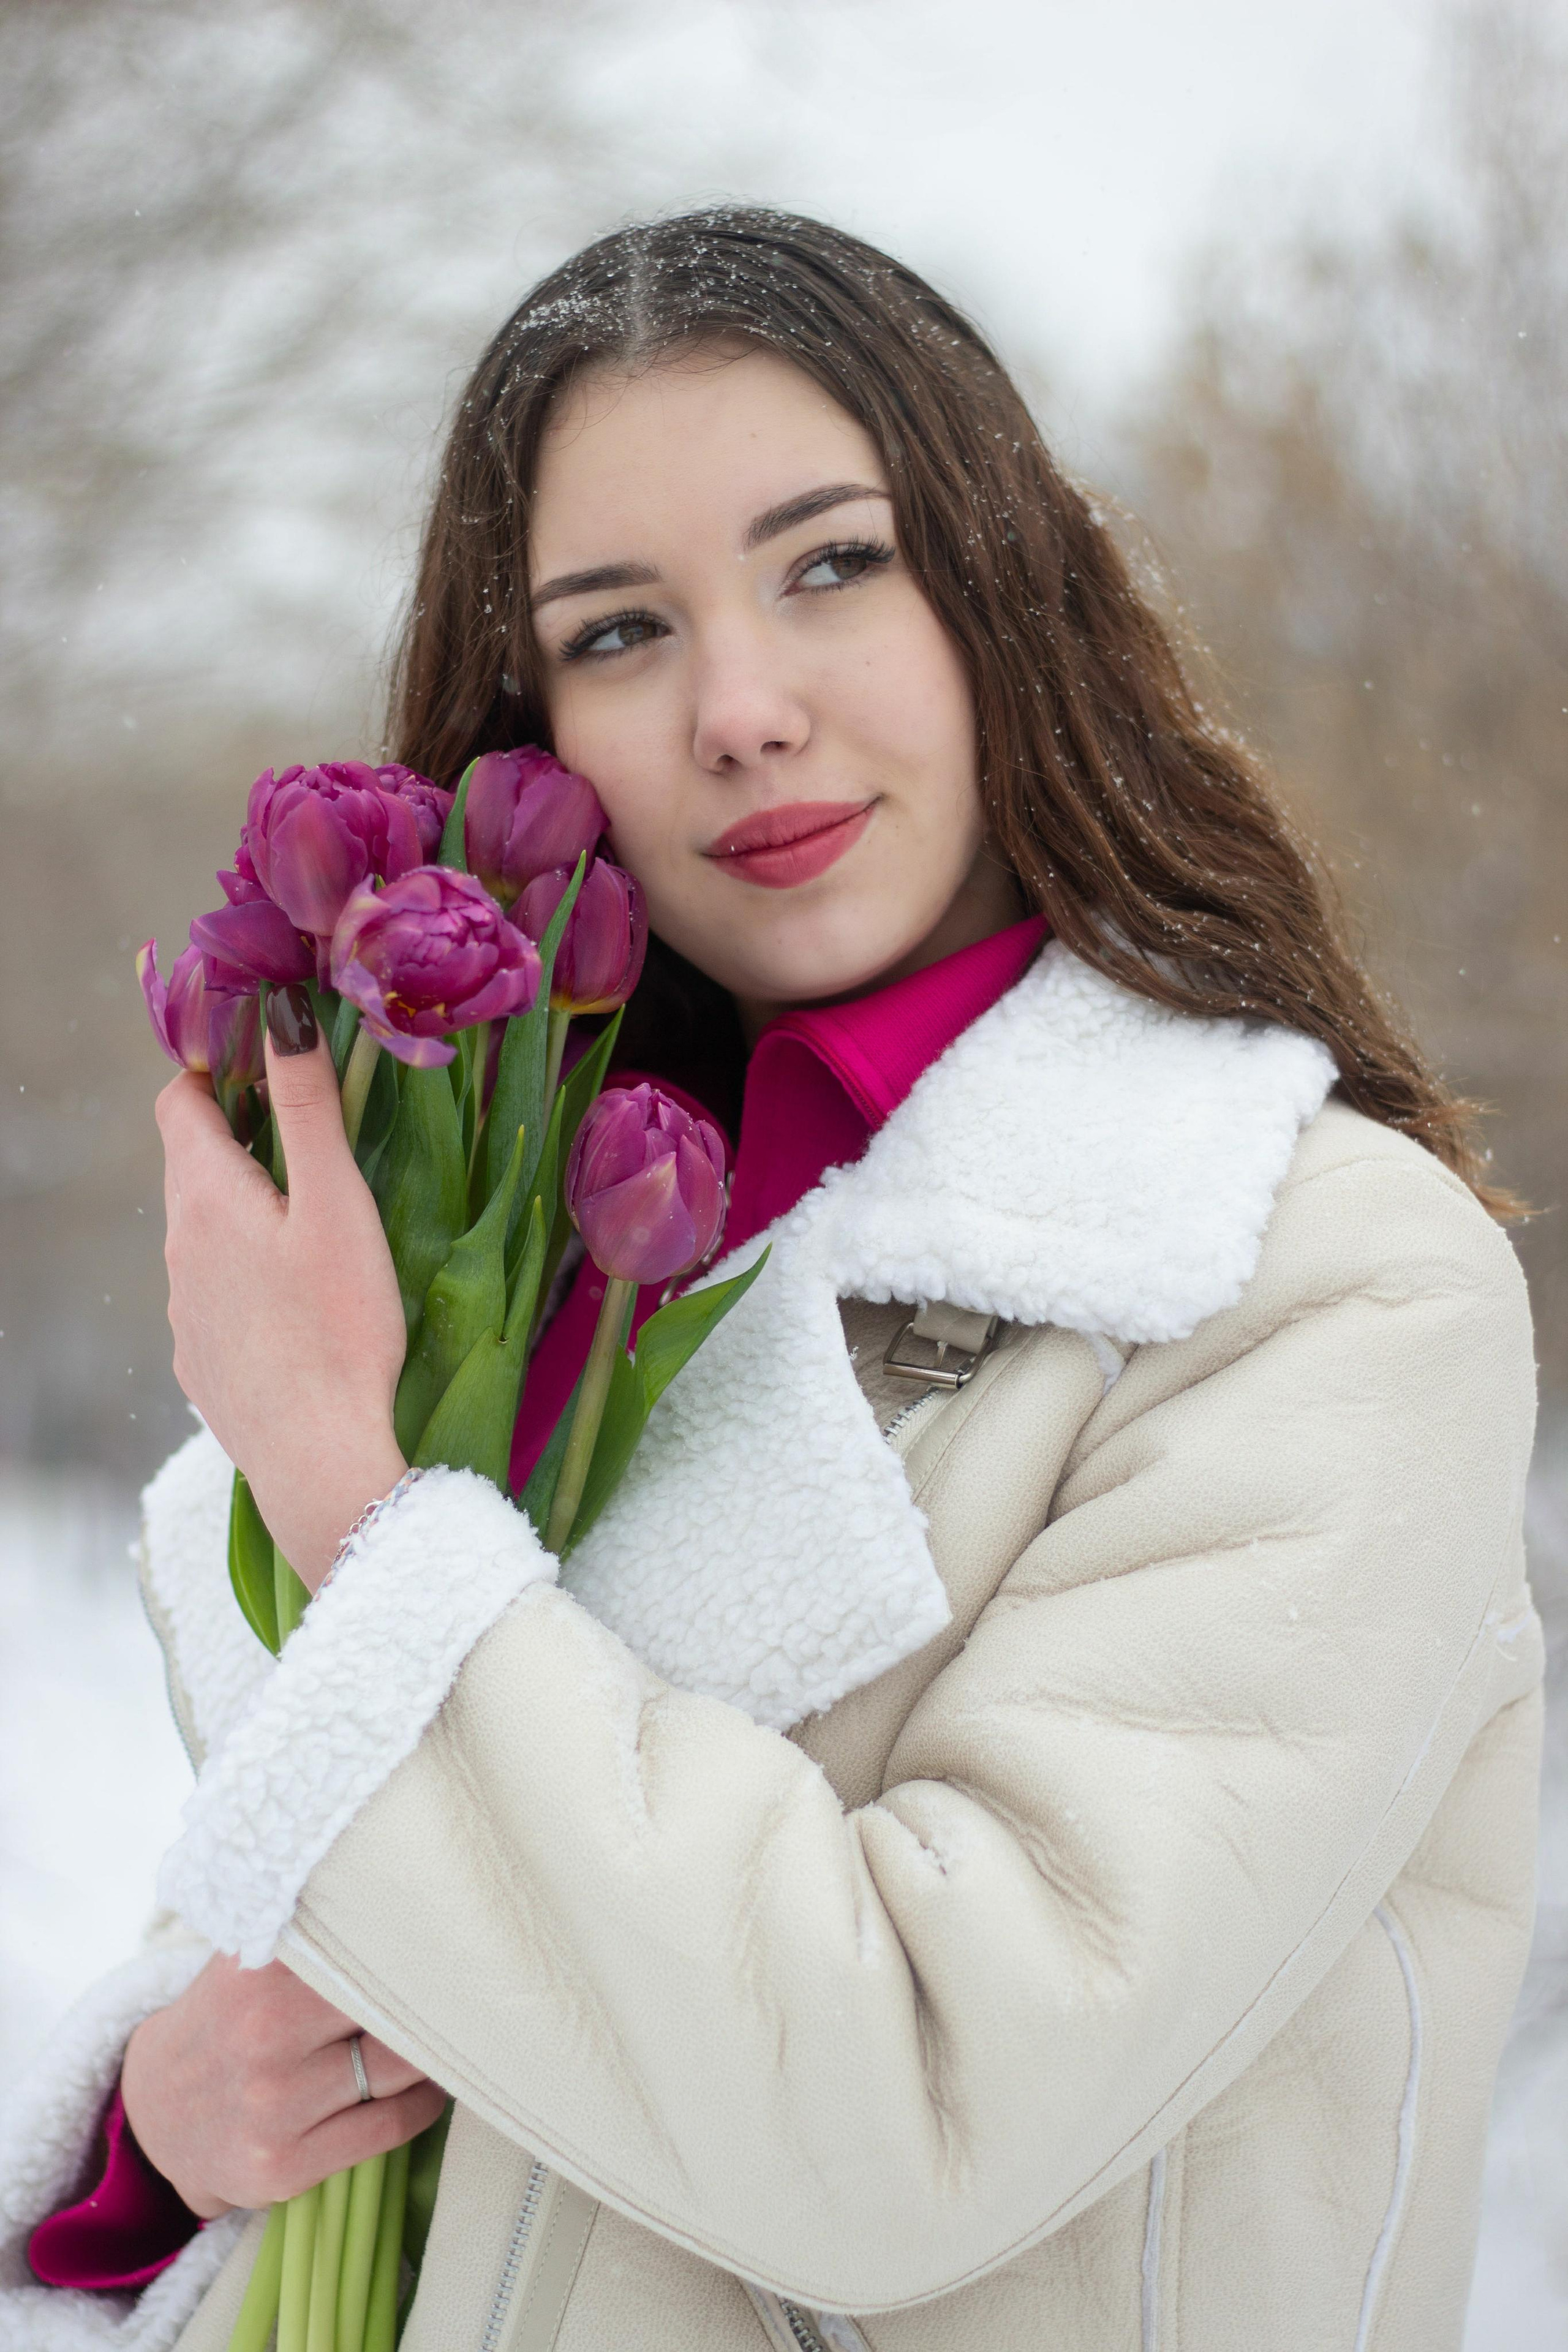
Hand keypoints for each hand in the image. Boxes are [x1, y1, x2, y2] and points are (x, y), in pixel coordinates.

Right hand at [122, 1955, 445, 2216]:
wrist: (154, 2112)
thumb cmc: (228, 2017)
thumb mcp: (251, 1957)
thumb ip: (312, 1932)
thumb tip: (403, 1900)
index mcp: (259, 1970)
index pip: (368, 1945)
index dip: (419, 1942)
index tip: (452, 1938)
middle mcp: (264, 2034)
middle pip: (393, 2005)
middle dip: (434, 1998)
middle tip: (464, 1986)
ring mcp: (274, 2105)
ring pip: (400, 2066)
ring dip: (435, 2052)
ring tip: (446, 2036)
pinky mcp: (284, 2165)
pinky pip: (390, 2125)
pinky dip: (424, 2102)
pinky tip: (426, 2087)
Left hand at [157, 988, 407, 1588]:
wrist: (321, 1461)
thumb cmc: (340, 1327)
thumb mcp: (337, 1204)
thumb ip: (309, 1105)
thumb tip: (281, 1009)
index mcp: (206, 1199)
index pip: (177, 1103)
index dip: (212, 1071)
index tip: (263, 1061)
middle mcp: (179, 1250)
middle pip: (191, 1167)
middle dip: (239, 1138)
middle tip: (308, 1134)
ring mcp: (184, 1312)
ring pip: (204, 1235)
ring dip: (246, 1214)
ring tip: (313, 1225)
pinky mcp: (203, 1363)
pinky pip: (216, 1298)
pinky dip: (248, 1279)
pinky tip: (299, 1306)